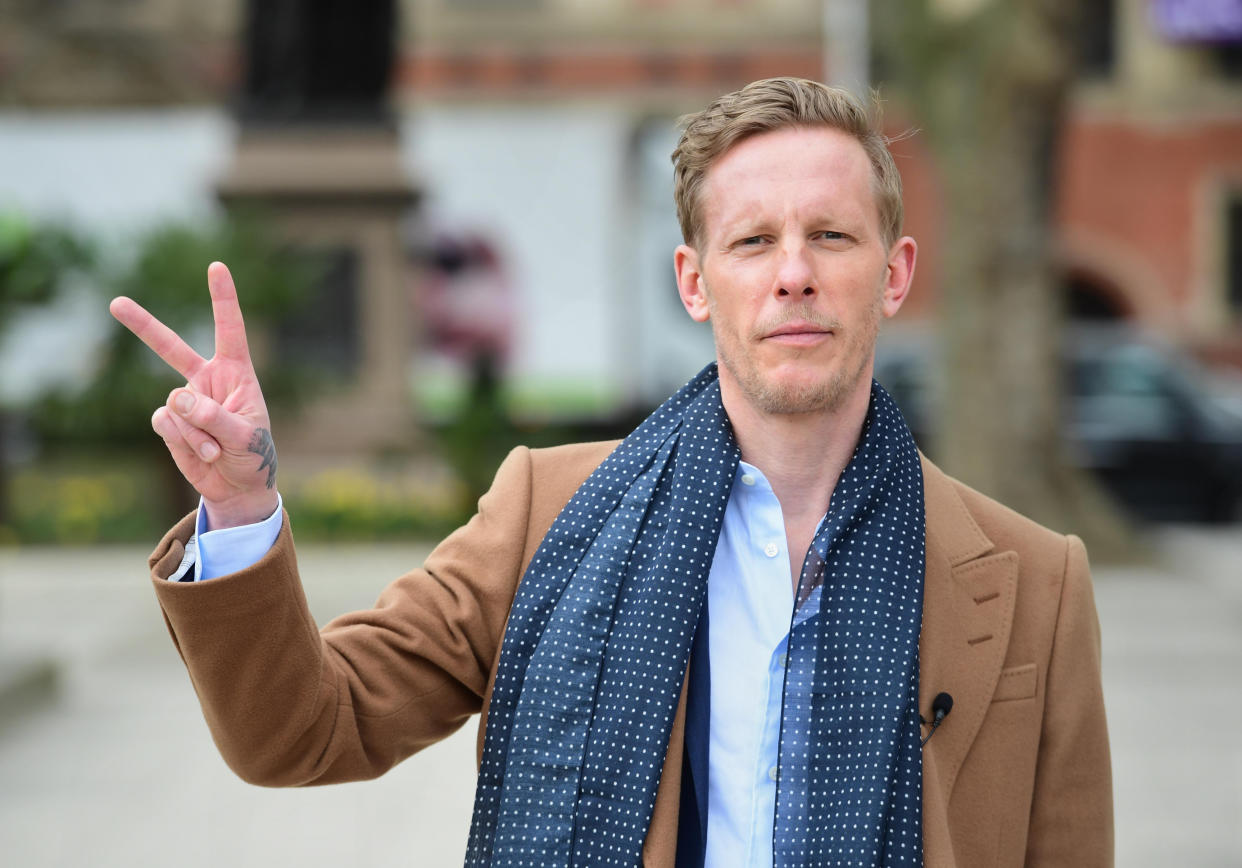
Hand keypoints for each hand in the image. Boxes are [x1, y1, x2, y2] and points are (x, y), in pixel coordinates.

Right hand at [110, 262, 279, 529]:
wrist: (238, 487)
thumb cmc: (254, 456)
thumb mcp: (246, 437)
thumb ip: (214, 416)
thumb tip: (176, 396)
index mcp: (236, 373)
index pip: (229, 329)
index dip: (223, 298)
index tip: (217, 266)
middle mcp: (207, 381)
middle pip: (171, 347)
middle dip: (142, 326)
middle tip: (115, 303)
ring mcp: (186, 401)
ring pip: (175, 404)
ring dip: (196, 430)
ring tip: (217, 448)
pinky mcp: (170, 422)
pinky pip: (165, 423)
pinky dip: (185, 440)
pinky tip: (205, 453)